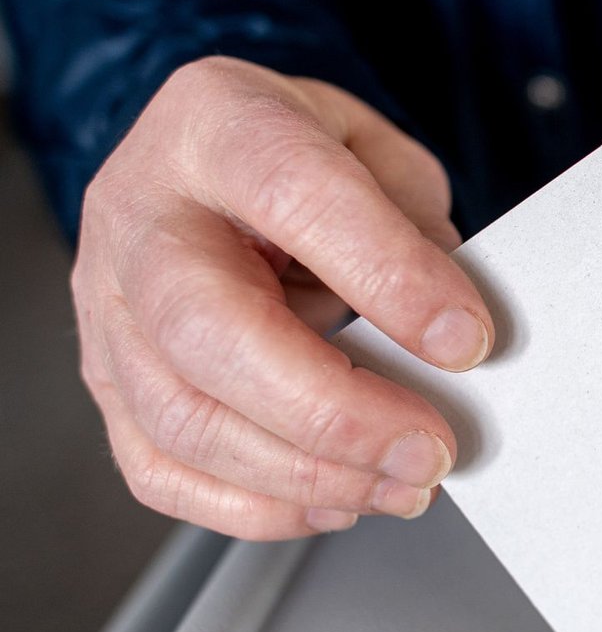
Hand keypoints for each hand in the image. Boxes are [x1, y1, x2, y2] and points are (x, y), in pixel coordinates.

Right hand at [72, 56, 494, 539]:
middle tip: (430, 448)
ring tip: (401, 484)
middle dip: (335, 412)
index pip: (294, 198)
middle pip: (209, 332)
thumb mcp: (375, 150)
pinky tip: (334, 501)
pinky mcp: (106, 380)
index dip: (387, 276)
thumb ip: (414, 226)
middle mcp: (139, 213)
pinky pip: (159, 470)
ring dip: (307, 475)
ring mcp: (107, 304)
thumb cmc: (298, 153)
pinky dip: (255, 507)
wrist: (208, 154)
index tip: (466, 339)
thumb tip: (451, 334)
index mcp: (216, 124)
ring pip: (181, 418)